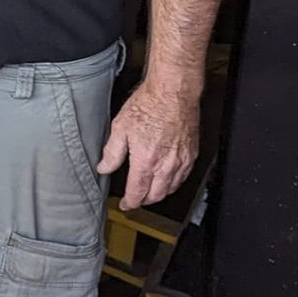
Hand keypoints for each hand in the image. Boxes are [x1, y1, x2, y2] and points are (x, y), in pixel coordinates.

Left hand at [96, 81, 199, 210]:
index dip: (130, 202)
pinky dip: (174, 183)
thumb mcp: (120, 127)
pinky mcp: (192, 154)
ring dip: (160, 194)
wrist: (174, 92)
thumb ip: (112, 152)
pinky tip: (168, 179)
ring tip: (150, 192)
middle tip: (136, 199)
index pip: (138, 192)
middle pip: (156, 195)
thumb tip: (104, 167)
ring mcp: (182, 160)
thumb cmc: (149, 104)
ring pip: (172, 188)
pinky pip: (184, 177)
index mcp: (146, 160)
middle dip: (144, 200)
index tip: (125, 204)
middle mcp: (166, 164)